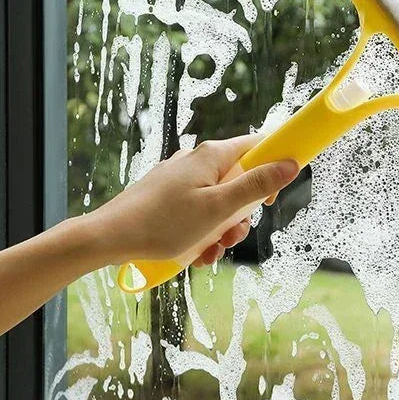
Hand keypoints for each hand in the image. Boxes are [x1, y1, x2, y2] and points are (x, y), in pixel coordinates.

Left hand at [87, 134, 298, 266]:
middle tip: (232, 235)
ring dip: (222, 229)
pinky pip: (198, 210)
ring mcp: (181, 178)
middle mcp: (198, 161)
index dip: (273, 167)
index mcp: (213, 156)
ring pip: (219, 201)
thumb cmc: (163, 223)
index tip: (273, 196)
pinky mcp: (168, 196)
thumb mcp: (218, 209)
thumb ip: (256, 186)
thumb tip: (290, 163)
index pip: (258, 145)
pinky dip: (202, 232)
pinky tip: (195, 254)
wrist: (108, 238)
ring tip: (210, 252)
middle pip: (239, 180)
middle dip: (242, 213)